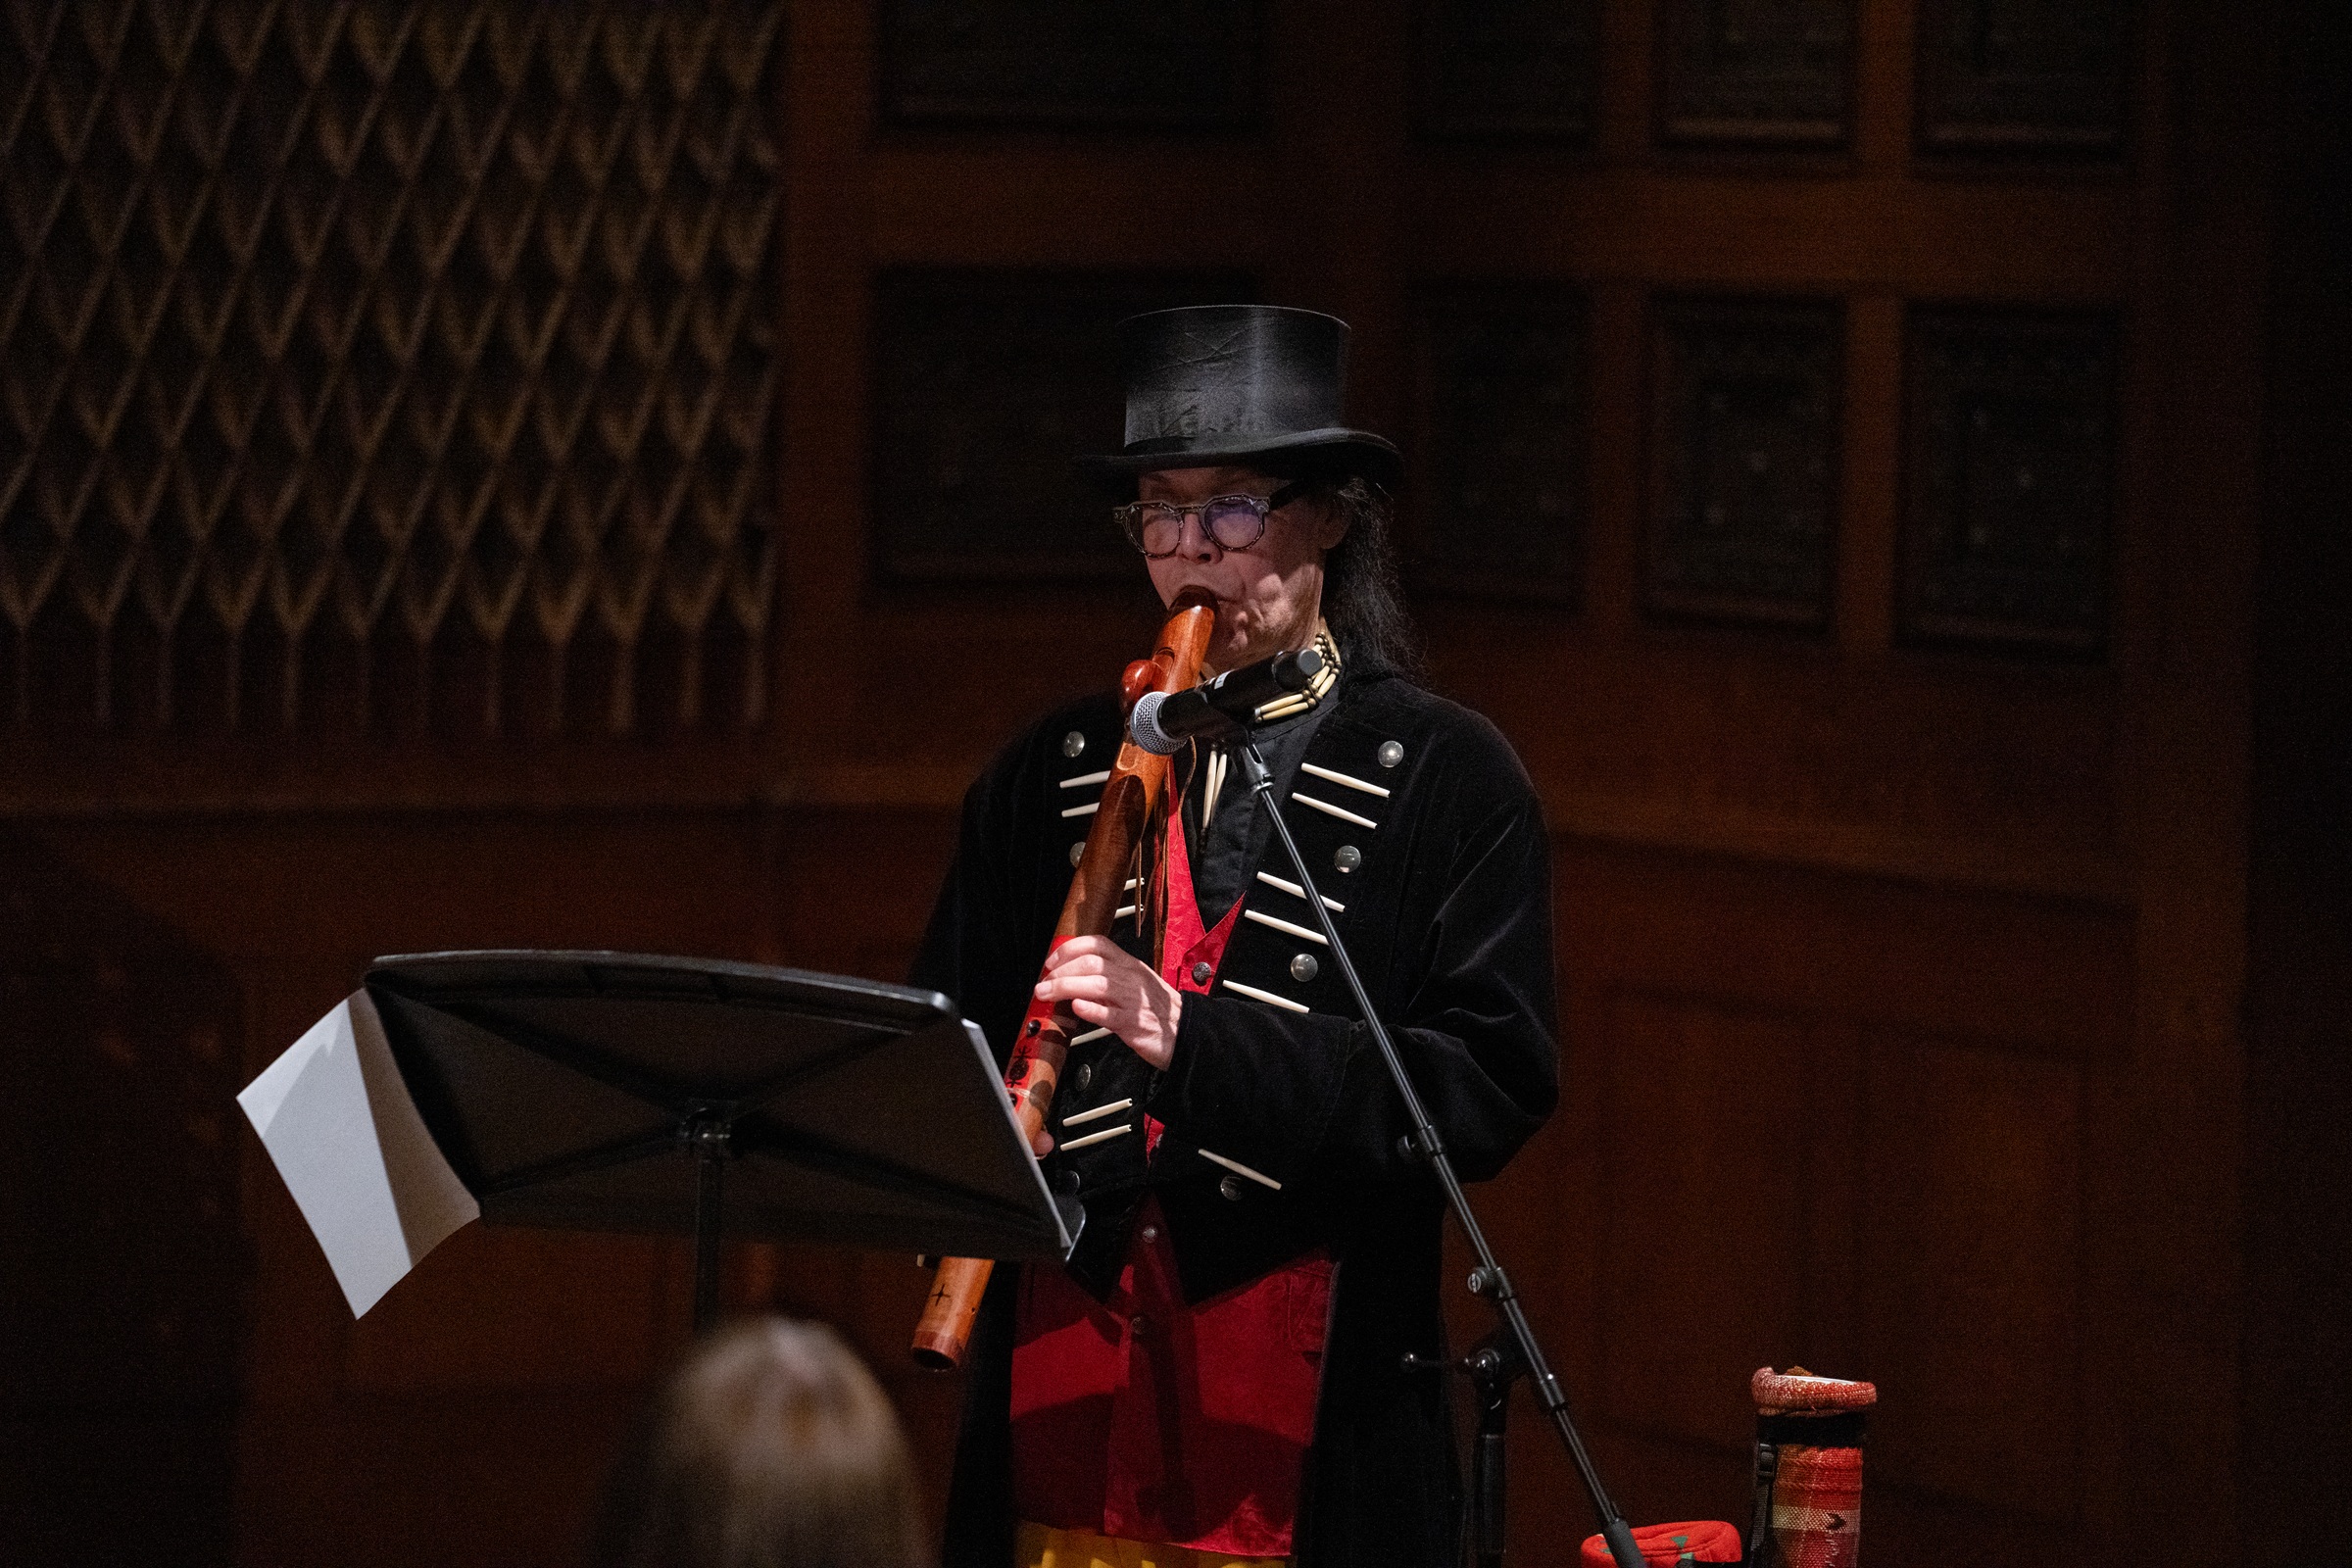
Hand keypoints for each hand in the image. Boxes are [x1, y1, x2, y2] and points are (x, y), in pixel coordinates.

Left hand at [1034, 935, 1183, 1071]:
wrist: (1184, 1030)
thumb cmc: (1155, 1007)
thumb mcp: (1134, 982)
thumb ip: (1107, 977)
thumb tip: (1072, 976)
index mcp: (1129, 964)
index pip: (1097, 944)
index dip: (1069, 949)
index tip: (1051, 961)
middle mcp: (1130, 978)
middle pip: (1091, 963)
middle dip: (1061, 971)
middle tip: (1044, 983)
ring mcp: (1132, 1000)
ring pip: (1096, 984)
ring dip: (1065, 987)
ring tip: (1047, 994)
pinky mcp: (1133, 1024)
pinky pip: (1108, 1014)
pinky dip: (1089, 1009)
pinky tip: (1076, 1008)